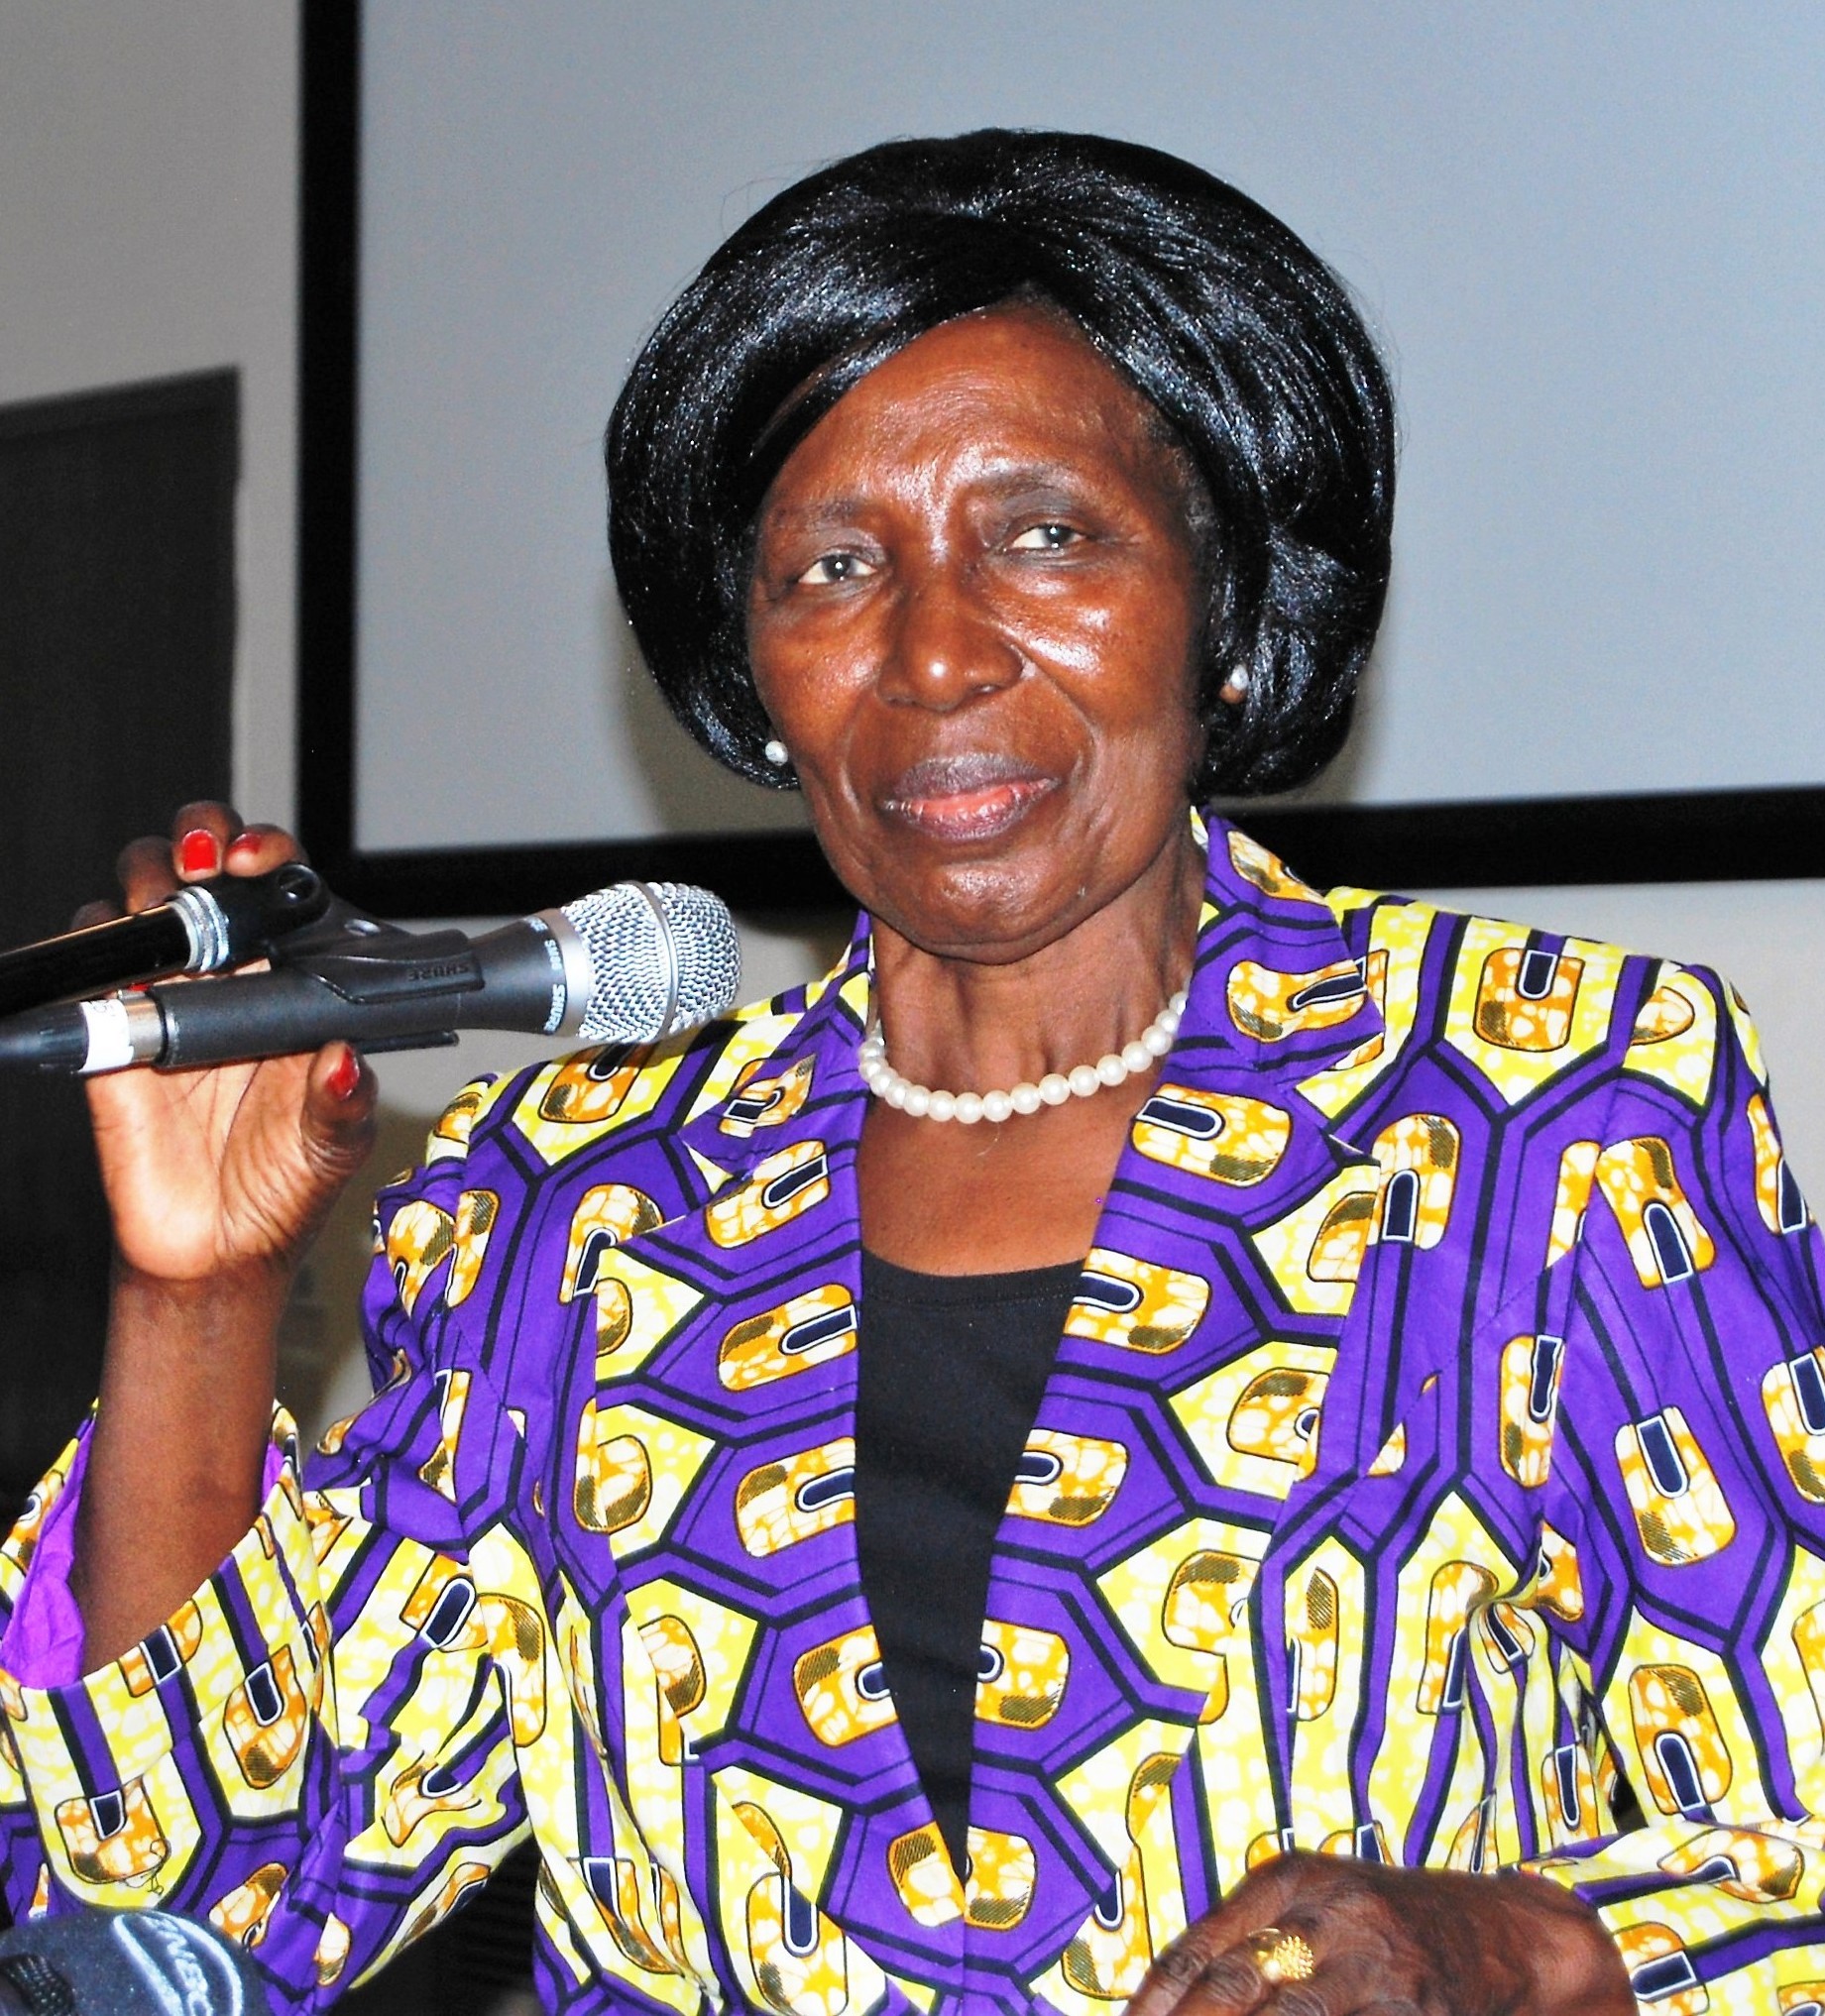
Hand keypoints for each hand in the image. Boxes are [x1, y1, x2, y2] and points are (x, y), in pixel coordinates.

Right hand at [81, 802, 375, 1290]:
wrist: (217, 1247)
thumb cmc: (287, 1183)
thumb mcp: (334, 1144)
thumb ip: (341, 1101)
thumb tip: (345, 1060)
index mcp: (296, 979)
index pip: (284, 886)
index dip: (271, 856)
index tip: (263, 862)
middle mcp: (232, 971)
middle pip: (207, 866)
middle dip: (202, 835)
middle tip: (207, 863)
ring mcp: (169, 991)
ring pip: (144, 895)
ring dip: (148, 879)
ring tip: (166, 907)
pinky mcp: (112, 1027)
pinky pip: (90, 962)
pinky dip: (95, 948)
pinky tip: (124, 971)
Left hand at [1122, 1852, 1631, 2015]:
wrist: (1502, 1932)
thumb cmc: (1383, 1926)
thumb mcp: (1313, 1906)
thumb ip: (1245, 1943)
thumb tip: (1159, 1999)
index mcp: (1290, 1879)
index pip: (1200, 1949)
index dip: (1156, 2004)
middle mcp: (1328, 1914)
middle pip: (1234, 1991)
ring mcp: (1375, 1966)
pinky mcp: (1414, 2009)